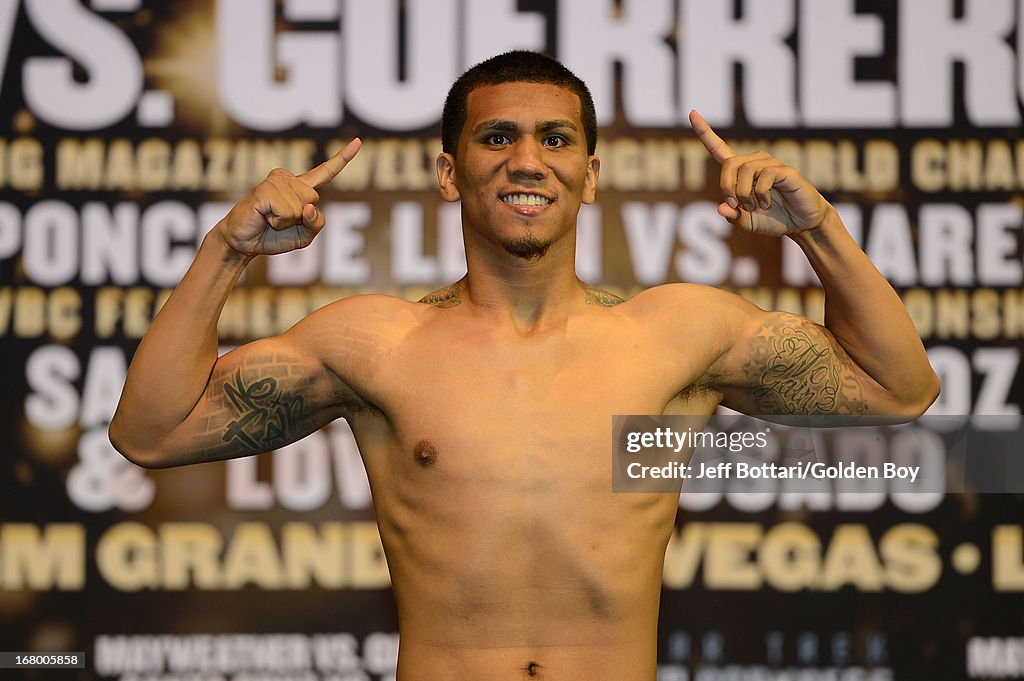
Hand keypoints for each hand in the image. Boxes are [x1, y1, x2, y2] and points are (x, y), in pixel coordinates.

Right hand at [219, 138, 361, 256]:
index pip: (326, 172)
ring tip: (269, 218)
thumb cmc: (273, 236)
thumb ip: (316, 224)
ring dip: (286, 222)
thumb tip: (309, 207)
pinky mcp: (265, 189)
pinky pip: (287, 212)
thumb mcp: (305, 236)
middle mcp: (290, 179)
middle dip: (300, 219)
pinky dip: (278, 222)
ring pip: (301, 207)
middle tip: (278, 220)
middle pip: (314, 199)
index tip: (358, 141)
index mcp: (301, 188)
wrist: (243, 243)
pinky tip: (264, 216)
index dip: (343, 158)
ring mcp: (277, 181)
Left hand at [689, 110, 829, 236]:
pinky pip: (765, 176)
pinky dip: (761, 194)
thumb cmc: (773, 219)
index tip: (691, 113)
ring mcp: (771, 164)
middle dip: (727, 188)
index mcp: (740, 171)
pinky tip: (766, 203)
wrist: (801, 223)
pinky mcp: (785, 171)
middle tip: (737, 206)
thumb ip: (733, 218)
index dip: (705, 132)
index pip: (718, 148)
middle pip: (728, 164)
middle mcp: (754, 162)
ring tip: (756, 207)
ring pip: (746, 171)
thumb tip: (720, 208)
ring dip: (746, 195)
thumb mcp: (747, 223)